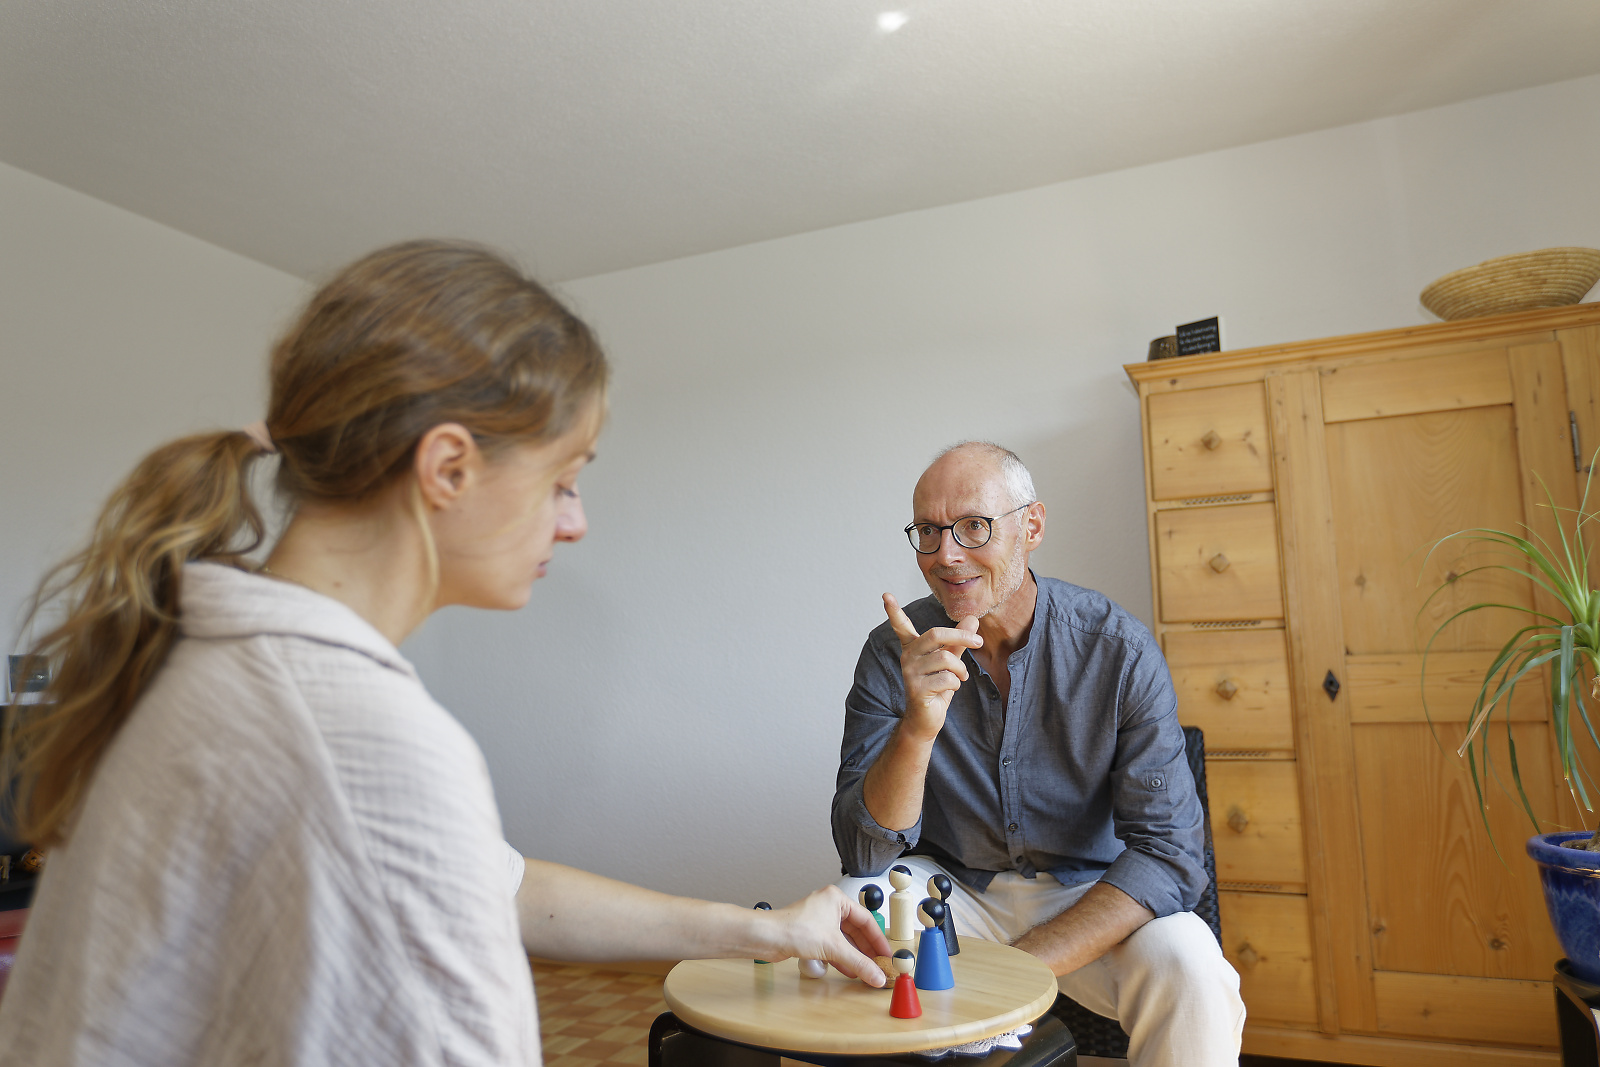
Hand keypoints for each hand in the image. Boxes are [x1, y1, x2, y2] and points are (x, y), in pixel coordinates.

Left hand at [759, 886, 893, 985]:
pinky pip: (831, 945)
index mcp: (836, 899)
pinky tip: (848, 970)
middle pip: (855, 930)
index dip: (878, 939)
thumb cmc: (794, 929)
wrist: (767, 937)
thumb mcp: (834, 947)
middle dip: (866, 950)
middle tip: (878, 965)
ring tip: (865, 971)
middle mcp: (828, 907)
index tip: (887, 955)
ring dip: (853, 955)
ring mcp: (818, 920)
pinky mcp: (810, 933)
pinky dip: (840, 957)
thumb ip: (859, 962)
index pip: (866, 920)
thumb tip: (877, 975)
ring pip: (843, 939)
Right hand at [884, 593, 981, 742]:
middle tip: (978, 642)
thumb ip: (958, 641)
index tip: (885, 595)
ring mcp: (910, 673)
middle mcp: (908, 657)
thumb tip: (972, 619)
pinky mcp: (917, 689)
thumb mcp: (949, 661)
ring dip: (961, 670)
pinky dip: (956, 683)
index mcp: (913, 648)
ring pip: (946, 659)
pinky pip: (947, 678)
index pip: (902, 627)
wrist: (926, 720)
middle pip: (936, 634)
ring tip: (960, 677)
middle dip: (961, 636)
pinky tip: (949, 689)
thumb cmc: (936, 688)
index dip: (894, 611)